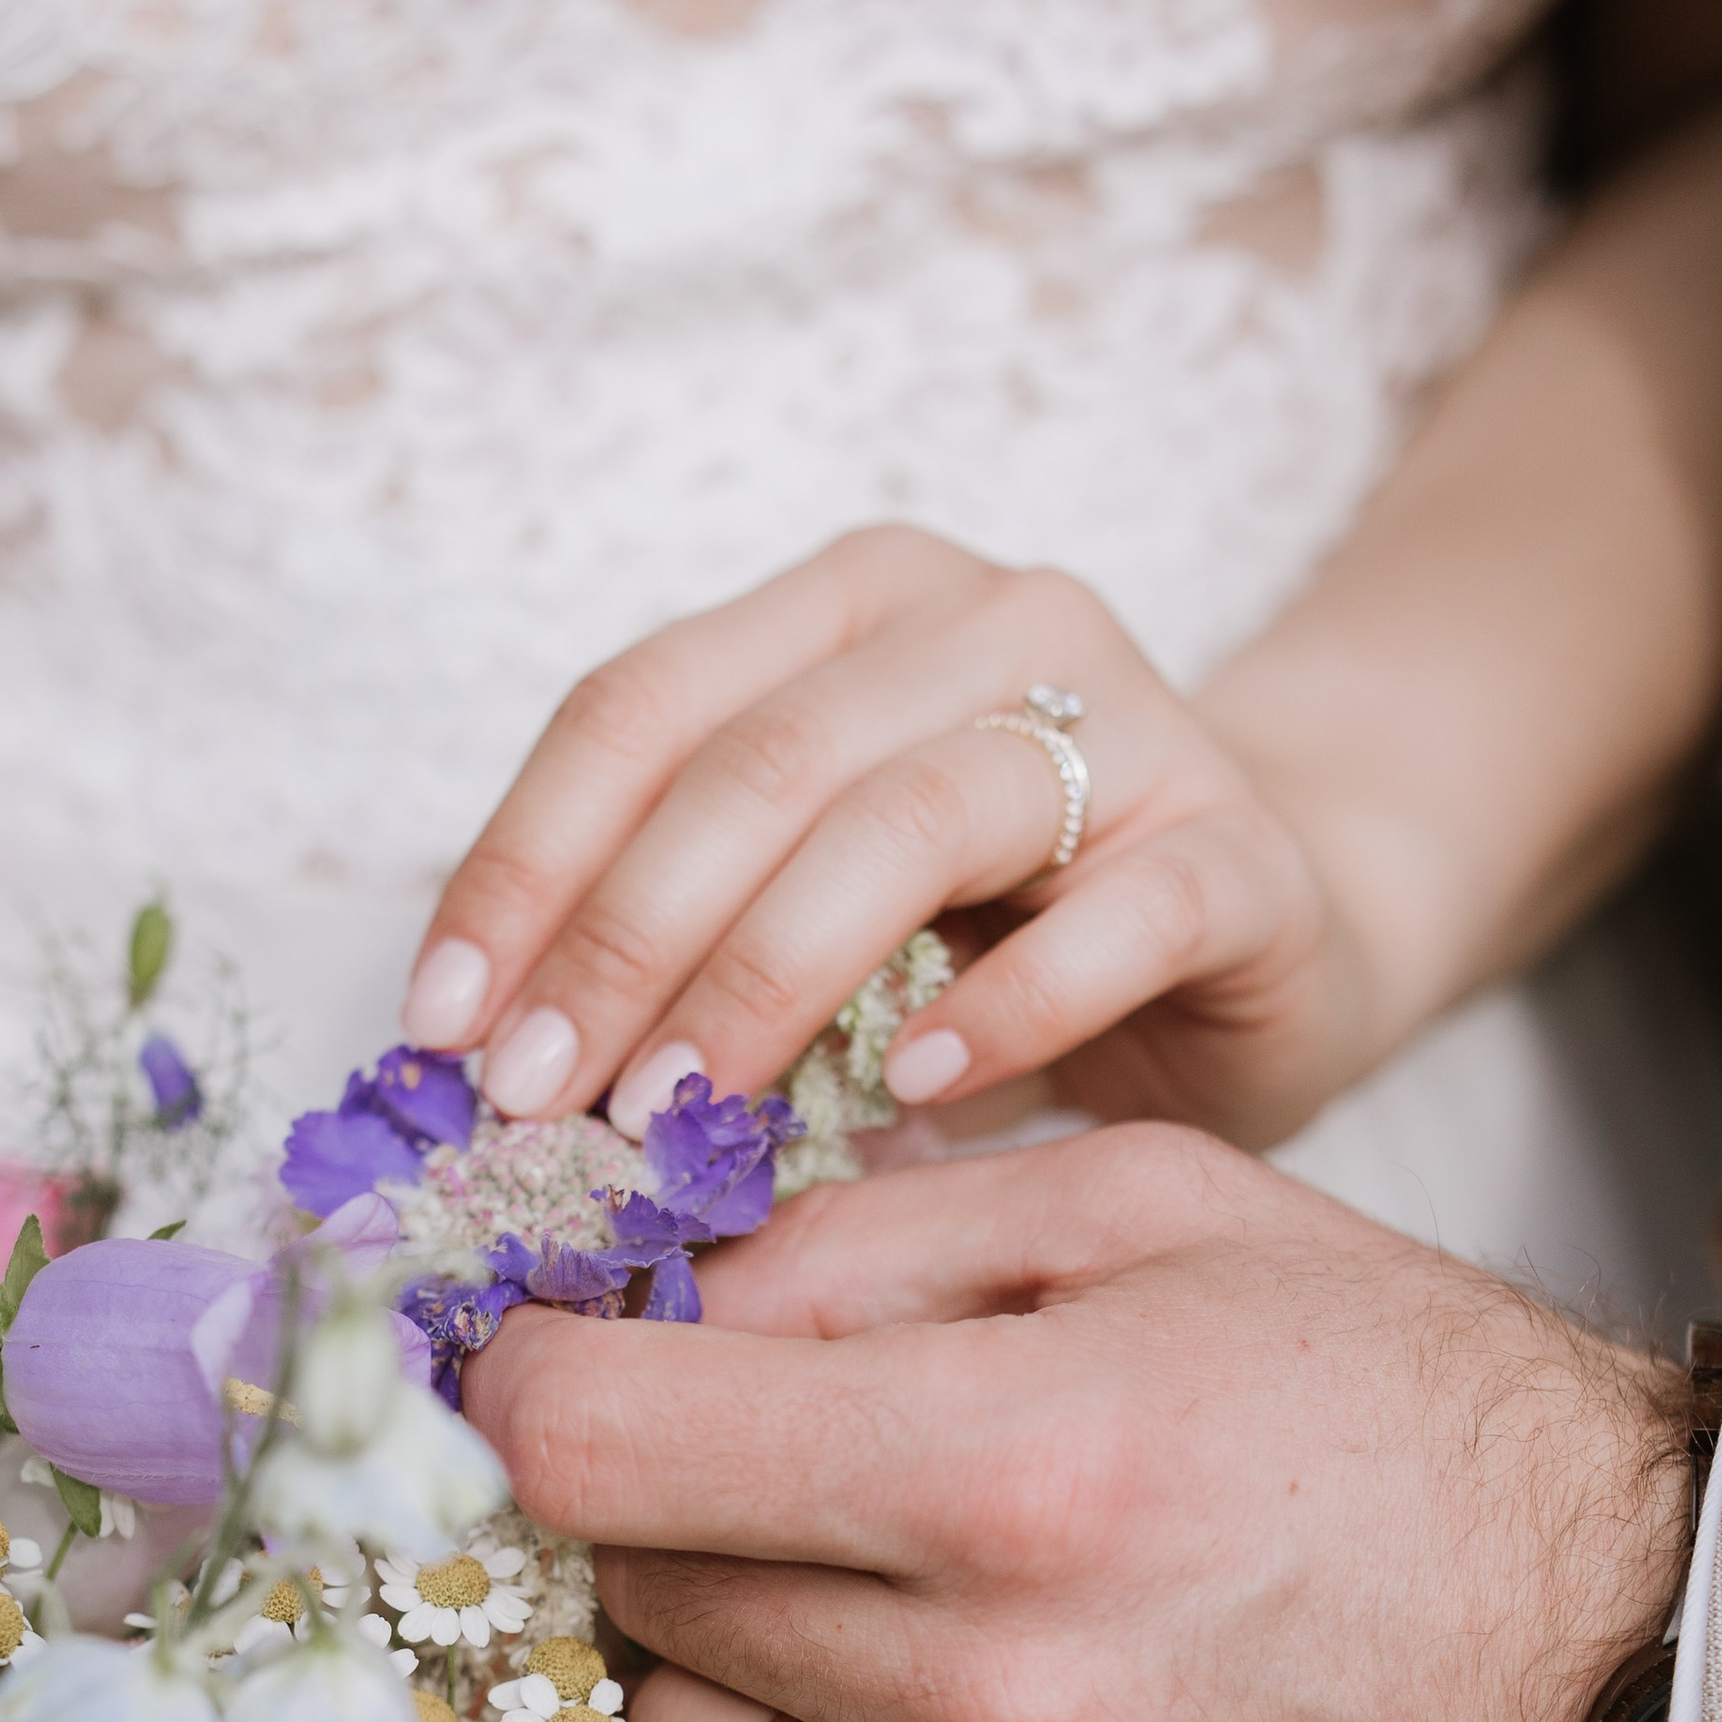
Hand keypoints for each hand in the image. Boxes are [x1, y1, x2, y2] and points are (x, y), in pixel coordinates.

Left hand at [400, 527, 1387, 1148]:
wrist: (1278, 929)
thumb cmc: (1007, 934)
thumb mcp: (821, 924)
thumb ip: (688, 952)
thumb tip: (498, 1082)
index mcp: (848, 609)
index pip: (640, 706)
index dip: (524, 864)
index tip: (443, 1029)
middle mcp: (986, 623)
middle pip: (760, 761)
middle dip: (622, 940)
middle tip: (539, 1102)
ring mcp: (1130, 724)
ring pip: (911, 817)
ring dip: (768, 976)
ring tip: (681, 1112)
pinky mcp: (1240, 851)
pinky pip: (1117, 916)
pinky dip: (1005, 1008)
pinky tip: (912, 1095)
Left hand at [464, 1128, 1689, 1721]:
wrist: (1640, 1657)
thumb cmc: (1412, 1411)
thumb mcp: (1161, 1212)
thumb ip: (870, 1240)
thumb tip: (650, 1310)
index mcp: (1012, 1467)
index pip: (596, 1450)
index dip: (524, 1391)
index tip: (542, 1373)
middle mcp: (997, 1698)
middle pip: (643, 1604)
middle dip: (665, 1517)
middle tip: (769, 1478)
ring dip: (731, 1687)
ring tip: (867, 1623)